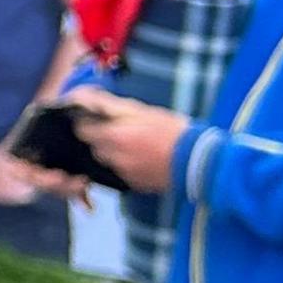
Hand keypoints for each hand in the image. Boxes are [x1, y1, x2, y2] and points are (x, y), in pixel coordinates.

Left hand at [65, 92, 186, 196]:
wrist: (199, 162)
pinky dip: (128, 165)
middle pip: (95, 147)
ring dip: (115, 153)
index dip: (87, 123)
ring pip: (109, 161)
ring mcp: (124, 174)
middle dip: (102, 139)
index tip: (95, 119)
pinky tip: (144, 158)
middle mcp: (114, 158)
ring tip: (135, 144)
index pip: (83, 130)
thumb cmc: (174, 132)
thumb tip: (90, 98)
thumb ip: (113, 107)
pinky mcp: (136, 185)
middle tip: (119, 130)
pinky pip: (123, 173)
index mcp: (114, 137)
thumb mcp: (144, 111)